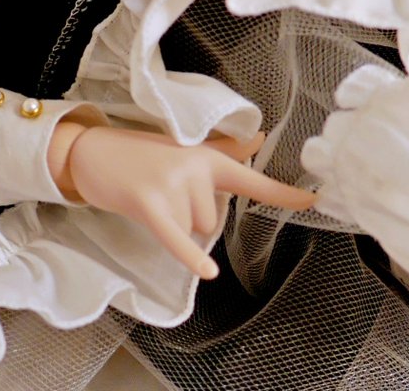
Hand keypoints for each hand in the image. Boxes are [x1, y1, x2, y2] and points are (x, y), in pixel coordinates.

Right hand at [61, 125, 314, 278]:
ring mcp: (173, 182)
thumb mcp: (185, 148)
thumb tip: (260, 138)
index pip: (252, 179)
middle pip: (212, 221)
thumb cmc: (141, 154)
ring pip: (193, 230)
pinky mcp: (150, 202)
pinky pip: (176, 236)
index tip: (316, 199)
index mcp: (207, 156)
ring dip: (172, 225)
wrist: (92, 152)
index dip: (284, 194)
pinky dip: (190, 256)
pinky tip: (208, 271)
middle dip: (188, 217)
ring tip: (149, 197)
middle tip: (161, 192)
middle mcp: (196, 166)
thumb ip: (225, 149)